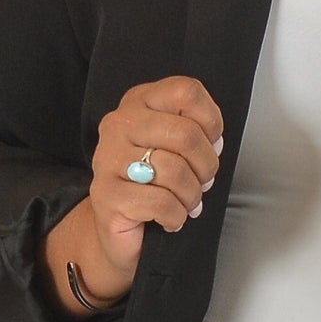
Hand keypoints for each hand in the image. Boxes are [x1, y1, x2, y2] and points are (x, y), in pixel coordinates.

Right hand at [46, 75, 225, 309]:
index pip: (186, 92)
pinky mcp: (105, 193)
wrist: (117, 229)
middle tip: (202, 183)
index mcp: (140, 102)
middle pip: (186, 133)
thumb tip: (214, 145)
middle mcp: (119, 123)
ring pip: (175, 171)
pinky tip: (170, 219)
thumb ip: (196, 134)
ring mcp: (108, 157)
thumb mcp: (175, 148)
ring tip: (186, 204)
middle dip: (206, 166)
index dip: (211, 121)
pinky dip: (176, 216)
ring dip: (192, 196)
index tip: (211, 145)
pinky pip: (161, 202)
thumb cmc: (154, 184)